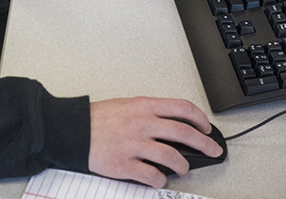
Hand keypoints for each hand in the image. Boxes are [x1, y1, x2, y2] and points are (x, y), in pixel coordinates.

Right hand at [88, 97, 222, 187]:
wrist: (72, 130)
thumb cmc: (97, 119)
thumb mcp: (126, 106)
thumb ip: (149, 114)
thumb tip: (173, 127)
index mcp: (143, 106)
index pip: (182, 108)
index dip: (200, 119)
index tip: (206, 128)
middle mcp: (141, 123)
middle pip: (184, 132)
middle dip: (205, 143)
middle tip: (213, 150)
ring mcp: (134, 144)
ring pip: (172, 157)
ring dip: (183, 165)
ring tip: (183, 168)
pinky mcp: (125, 164)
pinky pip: (152, 175)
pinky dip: (160, 180)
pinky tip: (159, 178)